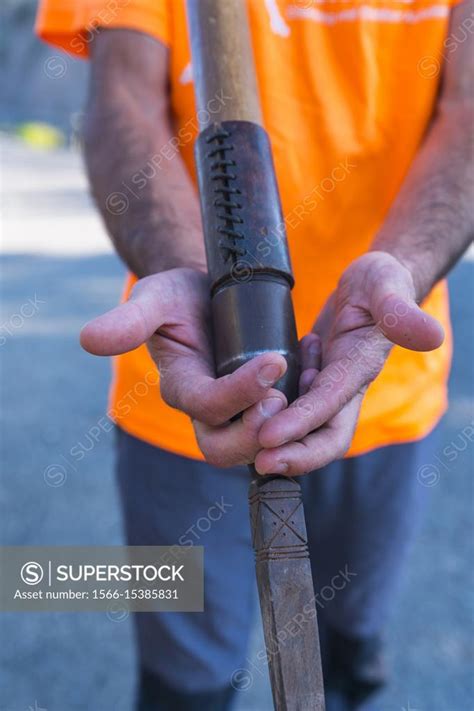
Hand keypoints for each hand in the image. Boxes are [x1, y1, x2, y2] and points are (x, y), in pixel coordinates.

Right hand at [80, 268, 291, 466]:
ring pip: (255, 447)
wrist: (205, 294)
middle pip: (225, 448)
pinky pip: (280, 428)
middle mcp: (206, 408)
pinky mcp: (259, 405)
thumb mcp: (154, 299)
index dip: (239, 392)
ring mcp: (234, 412)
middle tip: (282, 396)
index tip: (272, 361)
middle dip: (256, 430)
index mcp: (181, 387)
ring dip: (283, 426)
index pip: (206, 406)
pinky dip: (301, 413)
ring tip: (307, 384)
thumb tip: (88, 340)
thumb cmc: (178, 296)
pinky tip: (315, 373)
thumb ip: (128, 321)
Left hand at [255, 252, 444, 475]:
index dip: (301, 422)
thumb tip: (431, 336)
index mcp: (360, 367)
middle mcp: (344, 387)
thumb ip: (401, 310)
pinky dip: (269, 414)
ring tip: (246, 442)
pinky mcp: (311, 382)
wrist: (372, 285)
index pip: (331, 403)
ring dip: (279, 442)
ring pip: (305, 429)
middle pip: (325, 436)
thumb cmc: (381, 283)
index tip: (269, 438)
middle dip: (295, 455)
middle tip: (259, 463)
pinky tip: (246, 408)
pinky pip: (290, 408)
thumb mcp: (387, 283)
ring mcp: (327, 388)